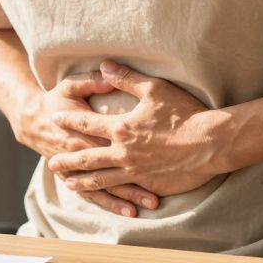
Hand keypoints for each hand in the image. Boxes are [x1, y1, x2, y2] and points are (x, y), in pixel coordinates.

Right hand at [13, 72, 160, 216]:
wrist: (33, 119)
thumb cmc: (57, 100)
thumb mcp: (70, 86)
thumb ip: (91, 80)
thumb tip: (110, 73)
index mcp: (83, 129)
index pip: (109, 141)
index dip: (130, 148)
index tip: (154, 154)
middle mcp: (81, 152)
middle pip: (111, 169)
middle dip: (134, 181)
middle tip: (158, 190)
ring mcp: (77, 168)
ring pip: (105, 185)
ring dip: (127, 196)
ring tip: (149, 204)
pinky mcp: (75, 177)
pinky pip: (93, 194)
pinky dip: (110, 203)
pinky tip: (128, 211)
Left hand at [46, 60, 224, 196]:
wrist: (212, 143)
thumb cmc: (184, 113)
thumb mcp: (154, 89)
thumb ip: (125, 78)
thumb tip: (104, 65)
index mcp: (121, 128)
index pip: (86, 124)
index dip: (69, 120)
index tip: (55, 119)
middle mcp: (123, 152)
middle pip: (86, 158)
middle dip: (66, 160)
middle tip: (50, 163)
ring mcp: (135, 171)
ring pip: (101, 179)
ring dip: (82, 182)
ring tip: (68, 184)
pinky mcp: (149, 185)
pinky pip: (124, 191)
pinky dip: (110, 196)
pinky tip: (103, 198)